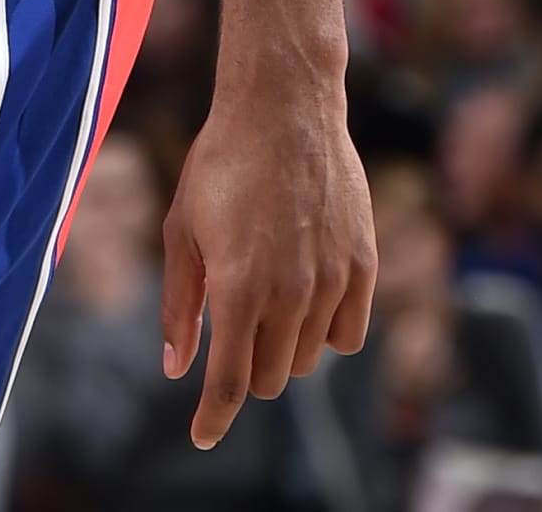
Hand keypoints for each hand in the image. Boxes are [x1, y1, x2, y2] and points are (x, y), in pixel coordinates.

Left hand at [161, 0, 375, 449]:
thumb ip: (180, 303)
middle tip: (232, 323)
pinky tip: (307, 296)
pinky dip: (325, 331)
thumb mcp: (181, 228)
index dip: (214, 417)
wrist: (282, 108)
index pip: (230, 383)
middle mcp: (289, 293)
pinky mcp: (364, 265)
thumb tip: (177, 366)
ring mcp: (332, 281)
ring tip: (266, 290)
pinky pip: (348, 334)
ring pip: (308, 358)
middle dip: (245, 366)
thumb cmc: (219, 163)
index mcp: (238, 286)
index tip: (203, 434)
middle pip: (270, 376)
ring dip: (283, 345)